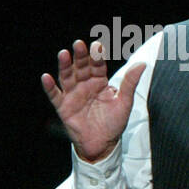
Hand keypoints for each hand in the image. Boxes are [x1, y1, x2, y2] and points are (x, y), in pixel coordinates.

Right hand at [41, 39, 144, 162]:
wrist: (103, 144)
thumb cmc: (114, 122)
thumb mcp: (125, 102)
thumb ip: (131, 83)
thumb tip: (142, 64)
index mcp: (99, 82)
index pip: (97, 66)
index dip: (96, 56)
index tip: (97, 45)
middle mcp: (84, 85)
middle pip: (81, 68)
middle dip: (80, 56)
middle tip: (79, 44)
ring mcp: (73, 95)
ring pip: (67, 77)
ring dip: (64, 66)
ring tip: (63, 54)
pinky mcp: (63, 106)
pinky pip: (55, 95)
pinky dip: (50, 87)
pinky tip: (46, 77)